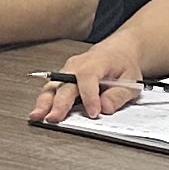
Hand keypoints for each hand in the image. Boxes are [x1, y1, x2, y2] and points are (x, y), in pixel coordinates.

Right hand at [31, 35, 153, 124]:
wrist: (117, 51)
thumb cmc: (123, 64)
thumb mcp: (131, 81)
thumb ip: (118, 95)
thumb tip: (105, 108)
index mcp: (96, 62)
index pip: (88, 78)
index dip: (90, 97)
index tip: (93, 113)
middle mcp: (77, 65)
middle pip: (64, 83)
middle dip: (58, 102)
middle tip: (54, 118)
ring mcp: (67, 71)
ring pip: (52, 86)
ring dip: (44, 102)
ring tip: (37, 116)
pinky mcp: (62, 79)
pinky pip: (51, 90)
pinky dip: (45, 102)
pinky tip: (40, 113)